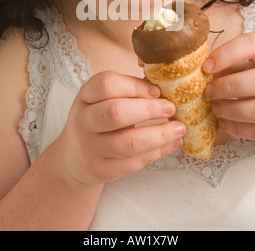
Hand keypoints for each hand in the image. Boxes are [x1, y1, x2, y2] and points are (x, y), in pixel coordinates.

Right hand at [56, 71, 184, 185]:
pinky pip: (134, 162)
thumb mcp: (102, 99)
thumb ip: (127, 91)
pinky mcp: (102, 169)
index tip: (157, 91)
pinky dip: (158, 152)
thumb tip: (163, 86)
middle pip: (116, 112)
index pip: (106, 84)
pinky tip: (172, 143)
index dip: (134, 86)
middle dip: (149, 110)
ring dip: (159, 135)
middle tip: (171, 108)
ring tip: (179, 128)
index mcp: (85, 96)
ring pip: (127, 143)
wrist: (75, 157)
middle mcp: (84, 121)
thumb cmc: (98, 119)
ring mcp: (91, 148)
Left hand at [203, 32, 254, 142]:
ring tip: (215, 109)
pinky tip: (224, 123)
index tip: (207, 66)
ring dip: (233, 110)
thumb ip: (229, 65)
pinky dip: (239, 129)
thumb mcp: (246, 64)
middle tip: (209, 92)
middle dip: (230, 87)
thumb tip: (204, 72)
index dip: (228, 54)